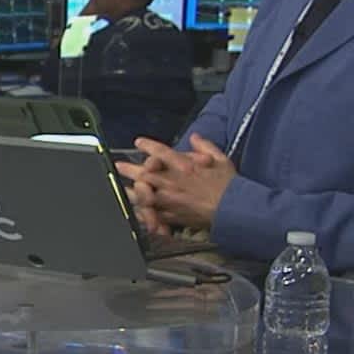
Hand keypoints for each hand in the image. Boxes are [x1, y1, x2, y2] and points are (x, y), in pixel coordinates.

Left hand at [115, 135, 236, 231]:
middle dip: (129, 168)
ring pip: (142, 195)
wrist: (234, 209)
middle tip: (119, 166)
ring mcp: (170, 200)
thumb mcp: (221, 159)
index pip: (160, 152)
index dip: (147, 146)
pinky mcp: (172, 216)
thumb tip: (195, 137)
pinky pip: (152, 214)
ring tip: (123, 188)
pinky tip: (137, 209)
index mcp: (183, 166)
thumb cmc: (229, 186)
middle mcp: (173, 182)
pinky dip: (143, 211)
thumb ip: (206, 147)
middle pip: (143, 173)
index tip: (139, 142)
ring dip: (131, 191)